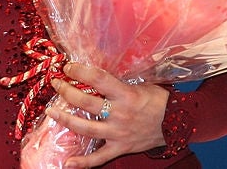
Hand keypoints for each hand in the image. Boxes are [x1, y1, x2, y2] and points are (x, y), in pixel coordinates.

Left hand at [46, 62, 168, 167]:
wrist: (176, 122)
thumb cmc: (158, 99)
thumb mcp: (141, 84)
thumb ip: (120, 81)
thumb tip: (98, 72)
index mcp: (125, 94)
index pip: (97, 79)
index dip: (79, 71)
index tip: (68, 67)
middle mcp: (119, 114)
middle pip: (86, 102)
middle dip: (67, 91)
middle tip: (56, 84)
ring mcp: (118, 132)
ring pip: (86, 128)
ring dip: (65, 119)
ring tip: (50, 112)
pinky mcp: (120, 147)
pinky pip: (99, 158)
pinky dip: (83, 162)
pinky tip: (68, 163)